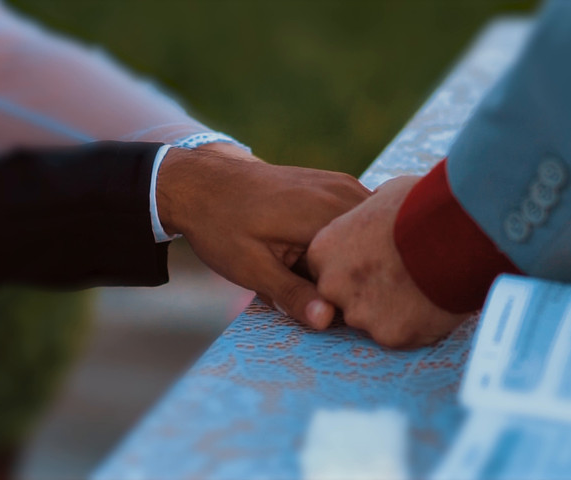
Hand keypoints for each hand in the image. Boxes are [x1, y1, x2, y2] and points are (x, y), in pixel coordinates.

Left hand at [157, 143, 370, 327]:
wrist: (202, 183)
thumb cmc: (222, 225)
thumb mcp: (251, 267)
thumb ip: (293, 294)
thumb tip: (327, 320)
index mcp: (327, 214)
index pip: (363, 264)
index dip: (349, 293)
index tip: (325, 311)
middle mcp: (344, 194)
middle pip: (368, 249)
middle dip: (349, 276)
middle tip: (310, 292)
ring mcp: (343, 186)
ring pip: (364, 236)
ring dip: (345, 260)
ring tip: (305, 271)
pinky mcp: (337, 186)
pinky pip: (353, 222)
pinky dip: (340, 242)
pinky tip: (308, 254)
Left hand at [307, 176, 468, 347]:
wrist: (455, 231)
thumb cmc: (420, 205)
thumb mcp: (384, 195)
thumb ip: (367, 213)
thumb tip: (375, 212)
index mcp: (325, 249)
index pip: (328, 268)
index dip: (356, 265)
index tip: (380, 259)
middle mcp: (333, 284)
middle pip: (345, 298)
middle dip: (368, 291)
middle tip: (401, 275)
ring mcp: (359, 313)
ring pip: (372, 319)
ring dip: (393, 309)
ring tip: (423, 285)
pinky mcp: (389, 334)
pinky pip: (400, 333)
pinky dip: (416, 323)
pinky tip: (434, 300)